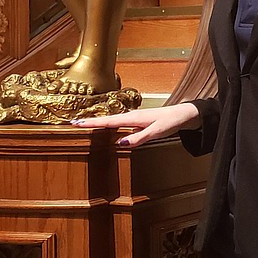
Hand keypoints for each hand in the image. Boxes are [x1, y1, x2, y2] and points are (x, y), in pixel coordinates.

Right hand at [74, 101, 199, 147]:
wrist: (184, 114)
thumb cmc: (171, 122)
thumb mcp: (156, 132)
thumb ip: (139, 138)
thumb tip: (120, 143)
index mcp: (133, 118)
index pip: (108, 121)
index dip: (92, 123)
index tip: (77, 123)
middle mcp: (131, 116)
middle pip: (106, 120)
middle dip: (90, 122)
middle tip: (73, 124)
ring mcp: (134, 118)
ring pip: (112, 121)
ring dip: (98, 123)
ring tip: (83, 126)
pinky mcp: (138, 121)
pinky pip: (119, 123)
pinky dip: (109, 124)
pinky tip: (106, 128)